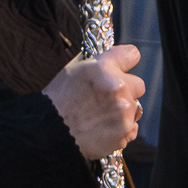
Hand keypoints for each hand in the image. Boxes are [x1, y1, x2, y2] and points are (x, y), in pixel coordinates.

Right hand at [40, 45, 144, 162]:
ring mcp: (124, 112)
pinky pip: (131, 128)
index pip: (131, 55)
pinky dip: (120, 128)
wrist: (49, 131)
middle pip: (138, 85)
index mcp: (104, 68)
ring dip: (121, 111)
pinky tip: (101, 128)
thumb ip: (97, 64)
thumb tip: (111, 60)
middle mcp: (118, 88)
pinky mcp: (125, 132)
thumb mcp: (72, 71)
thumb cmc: (57, 100)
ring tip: (98, 116)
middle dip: (126, 90)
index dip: (126, 61)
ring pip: (134, 108)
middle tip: (105, 98)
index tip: (122, 67)